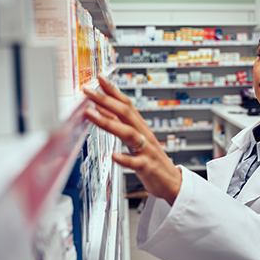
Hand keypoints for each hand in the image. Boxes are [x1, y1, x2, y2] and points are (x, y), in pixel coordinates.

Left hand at [83, 75, 181, 204]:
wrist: (171, 181)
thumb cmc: (151, 159)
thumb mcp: (136, 139)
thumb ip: (119, 124)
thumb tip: (100, 109)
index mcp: (140, 126)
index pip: (126, 103)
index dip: (113, 90)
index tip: (99, 77)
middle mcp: (144, 134)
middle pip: (125, 113)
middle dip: (105, 100)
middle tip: (88, 91)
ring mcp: (146, 150)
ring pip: (128, 133)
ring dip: (109, 122)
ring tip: (91, 114)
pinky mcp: (147, 167)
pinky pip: (135, 163)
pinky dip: (124, 159)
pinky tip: (114, 156)